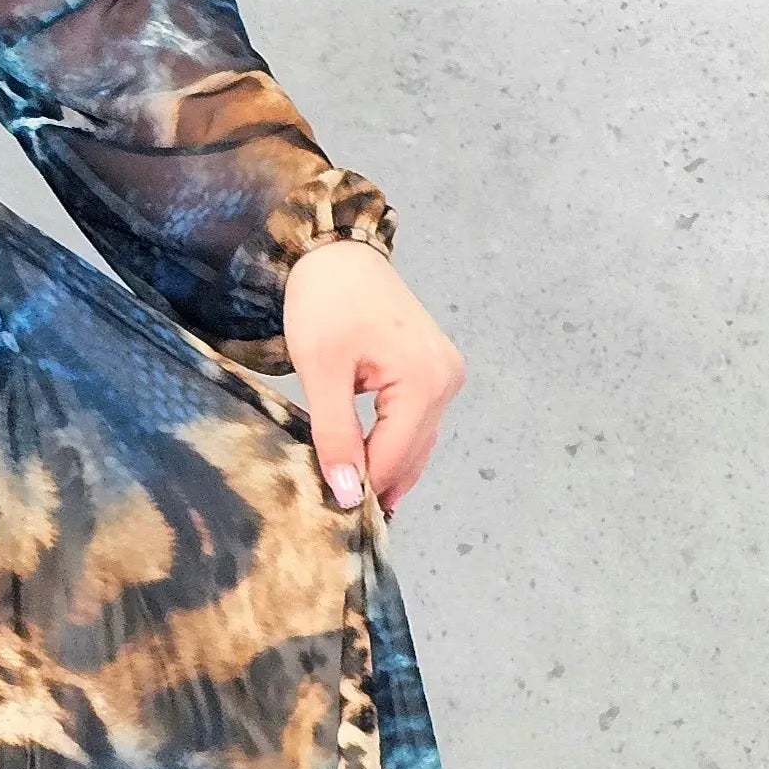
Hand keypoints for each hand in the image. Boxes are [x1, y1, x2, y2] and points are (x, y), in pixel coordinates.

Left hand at [281, 239, 464, 517]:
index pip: (394, 457)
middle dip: (375, 483)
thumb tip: (345, 492)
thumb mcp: (320, 371)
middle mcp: (447, 381)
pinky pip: (415, 423)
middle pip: (411, 455)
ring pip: (416, 443)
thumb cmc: (325, 301)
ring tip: (347, 494)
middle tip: (334, 515)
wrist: (338, 254)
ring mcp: (446, 376)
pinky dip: (391, 443)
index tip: (328, 515)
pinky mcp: (436, 372)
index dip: (362, 489)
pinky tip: (364, 461)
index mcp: (424, 379)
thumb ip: (335, 433)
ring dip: (385, 467)